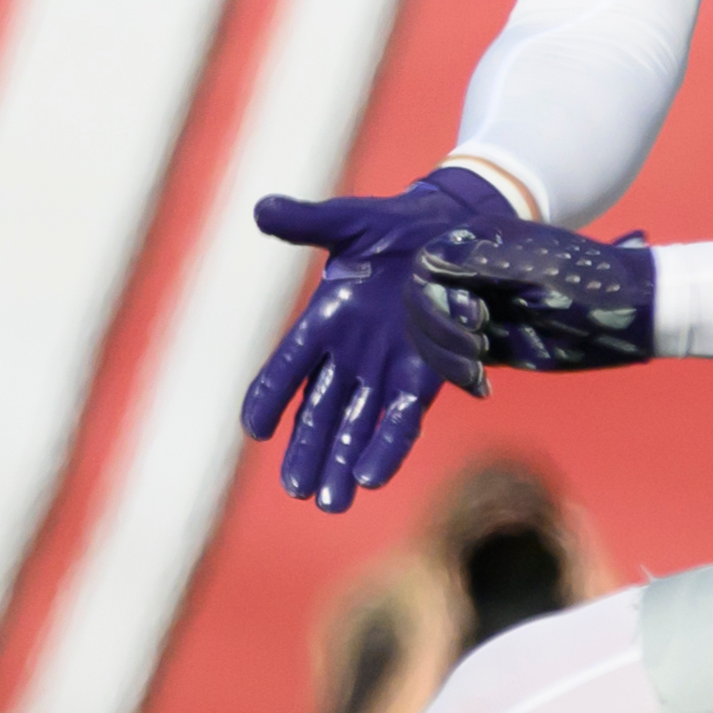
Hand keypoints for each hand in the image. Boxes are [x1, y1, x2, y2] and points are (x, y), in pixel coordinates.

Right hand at [243, 167, 520, 506]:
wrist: (458, 232)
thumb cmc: (399, 225)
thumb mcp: (353, 221)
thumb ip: (310, 223)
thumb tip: (262, 210)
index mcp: (325, 318)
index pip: (290, 365)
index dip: (271, 394)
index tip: (254, 428)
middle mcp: (351, 352)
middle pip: (320, 410)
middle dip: (309, 450)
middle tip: (297, 489)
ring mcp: (387, 368)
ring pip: (356, 425)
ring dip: (343, 462)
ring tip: (331, 503)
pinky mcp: (427, 376)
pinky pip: (404, 418)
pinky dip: (388, 447)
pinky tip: (372, 478)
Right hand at [413, 214, 661, 373]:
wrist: (635, 314)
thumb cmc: (592, 282)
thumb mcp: (537, 265)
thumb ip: (481, 262)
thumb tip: (426, 264)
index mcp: (477, 246)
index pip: (426, 270)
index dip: (437, 298)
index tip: (476, 318)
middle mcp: (470, 276)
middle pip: (419, 305)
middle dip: (438, 333)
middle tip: (477, 352)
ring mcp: (478, 311)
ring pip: (429, 335)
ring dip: (443, 358)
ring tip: (476, 373)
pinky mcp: (490, 342)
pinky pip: (453, 359)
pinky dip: (459, 376)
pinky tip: (482, 388)